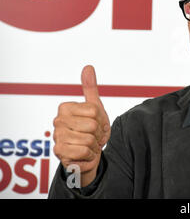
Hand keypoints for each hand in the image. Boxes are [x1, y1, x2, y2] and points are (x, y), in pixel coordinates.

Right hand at [53, 65, 110, 186]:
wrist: (89, 153)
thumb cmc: (91, 130)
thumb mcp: (95, 108)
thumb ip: (90, 88)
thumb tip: (88, 67)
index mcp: (65, 107)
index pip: (95, 110)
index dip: (101, 119)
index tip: (96, 123)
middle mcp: (58, 120)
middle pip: (92, 125)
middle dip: (98, 133)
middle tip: (93, 135)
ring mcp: (57, 136)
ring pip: (88, 139)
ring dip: (94, 144)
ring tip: (89, 144)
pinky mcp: (59, 151)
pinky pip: (84, 150)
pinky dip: (89, 154)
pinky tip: (84, 153)